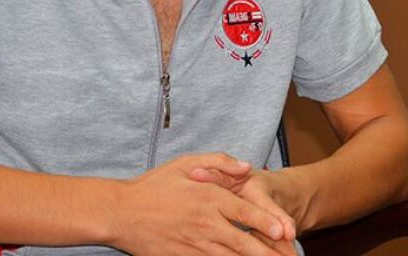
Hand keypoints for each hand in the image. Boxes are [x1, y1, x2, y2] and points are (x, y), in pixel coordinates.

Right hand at [111, 153, 292, 255]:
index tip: (286, 231)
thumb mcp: (185, 162)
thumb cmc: (153, 185)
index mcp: (208, 198)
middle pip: (245, 243)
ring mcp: (195, 245)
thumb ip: (219, 161)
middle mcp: (205, 224)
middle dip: (270, 252)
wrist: (121, 213)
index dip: (268, 223)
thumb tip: (247, 166)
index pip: (246, 212)